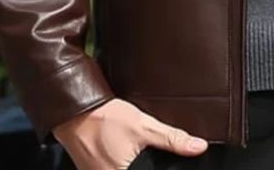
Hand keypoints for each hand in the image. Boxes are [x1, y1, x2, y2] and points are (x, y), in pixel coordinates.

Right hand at [53, 98, 208, 169]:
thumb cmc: (106, 118)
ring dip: (136, 165)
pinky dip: (123, 164)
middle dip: (148, 165)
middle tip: (141, 150)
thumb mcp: (144, 126)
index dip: (160, 168)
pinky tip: (125, 153)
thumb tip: (198, 147)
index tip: (158, 162)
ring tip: (134, 151)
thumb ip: (172, 139)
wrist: (75, 111)